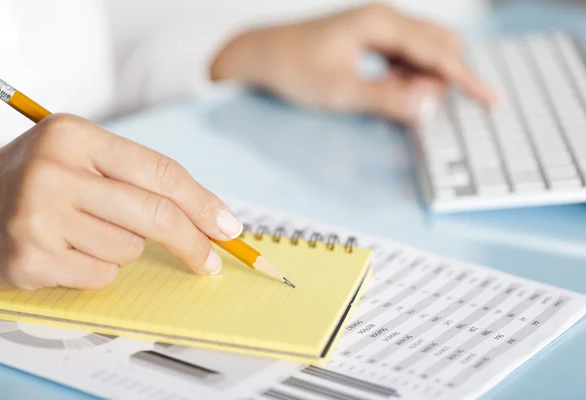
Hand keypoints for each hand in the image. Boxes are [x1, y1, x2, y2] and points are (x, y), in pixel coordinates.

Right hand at [0, 114, 241, 289]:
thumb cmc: (40, 184)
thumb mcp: (84, 160)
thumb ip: (140, 179)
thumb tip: (208, 218)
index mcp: (75, 135)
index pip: (161, 172)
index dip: (203, 203)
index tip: (228, 228)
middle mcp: (54, 170)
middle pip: (155, 214)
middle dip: (192, 242)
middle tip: (208, 260)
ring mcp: (39, 215)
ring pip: (129, 249)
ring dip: (122, 249)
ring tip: (86, 233)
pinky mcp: (30, 257)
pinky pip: (102, 275)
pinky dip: (97, 270)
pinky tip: (68, 253)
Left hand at [211, 3, 497, 124]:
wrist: (262, 55)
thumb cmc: (293, 68)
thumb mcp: (338, 91)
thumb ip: (384, 99)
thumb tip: (428, 107)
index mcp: (381, 23)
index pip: (438, 52)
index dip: (468, 80)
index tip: (493, 101)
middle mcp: (386, 18)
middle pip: (440, 46)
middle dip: (443, 78)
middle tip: (417, 107)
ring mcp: (380, 26)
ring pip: (424, 51)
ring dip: (423, 79)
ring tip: (394, 100)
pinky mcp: (373, 38)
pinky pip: (406, 56)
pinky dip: (408, 76)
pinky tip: (390, 91)